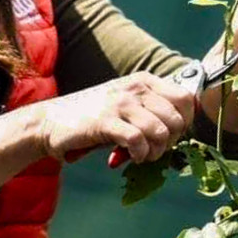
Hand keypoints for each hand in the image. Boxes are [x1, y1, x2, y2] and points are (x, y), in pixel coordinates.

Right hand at [35, 72, 195, 163]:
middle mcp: (135, 88)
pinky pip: (138, 141)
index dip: (185, 122)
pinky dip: (139, 155)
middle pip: (177, 119)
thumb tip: (181, 129)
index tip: (170, 136)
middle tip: (153, 149)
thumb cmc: (92, 116)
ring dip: (155, 151)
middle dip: (170, 142)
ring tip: (142, 155)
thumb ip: (151, 109)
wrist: (52, 120)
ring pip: (161, 131)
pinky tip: (130, 157)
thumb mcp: (126, 102)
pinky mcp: (106, 121)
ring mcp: (120, 103)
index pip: (186, 98)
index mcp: (144, 80)